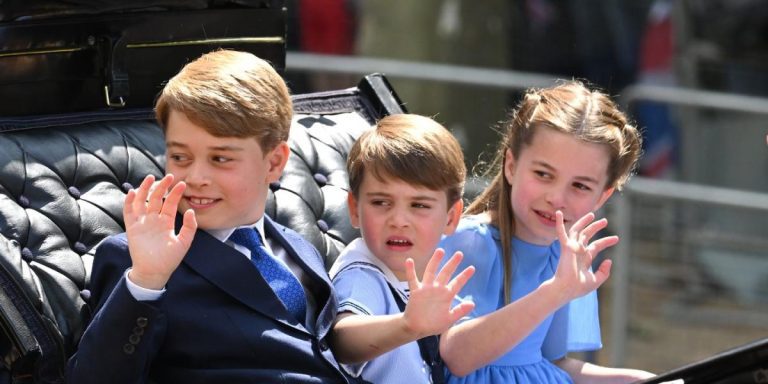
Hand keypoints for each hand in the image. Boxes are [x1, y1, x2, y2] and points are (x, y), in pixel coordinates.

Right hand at [123, 174, 196, 288]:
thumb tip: (191, 211)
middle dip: (162, 187)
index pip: (171, 203)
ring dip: (145, 189)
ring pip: (142, 201)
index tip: (182, 184)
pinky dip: (130, 201)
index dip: (175, 193)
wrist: (154, 272)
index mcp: (166, 222)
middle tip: (169, 176)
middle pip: (157, 198)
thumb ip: (189, 227)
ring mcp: (142, 222)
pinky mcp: (132, 227)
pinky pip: (129, 212)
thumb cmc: (170, 259)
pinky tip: (133, 192)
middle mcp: (154, 219)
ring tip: (150, 178)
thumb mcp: (184, 242)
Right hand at [402, 249, 474, 337]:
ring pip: (431, 272)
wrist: (417, 328)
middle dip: (452, 263)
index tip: (472, 267)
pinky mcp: (416, 292)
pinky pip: (412, 279)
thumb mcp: (449, 319)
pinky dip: (410, 270)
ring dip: (435, 261)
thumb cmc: (433, 325)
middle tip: (460, 253)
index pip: (457, 283)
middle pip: (446, 273)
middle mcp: (437, 289)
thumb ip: (460, 311)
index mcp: (447, 295)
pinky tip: (410, 260)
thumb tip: (472, 303)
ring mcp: (426, 289)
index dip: (464, 276)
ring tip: (440, 251)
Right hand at [551, 211, 615, 302]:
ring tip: (592, 215)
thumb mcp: (596, 280)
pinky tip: (559, 213)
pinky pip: (562, 233)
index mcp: (585, 259)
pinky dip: (560, 223)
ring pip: (578, 230)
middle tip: (605, 221)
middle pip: (587, 235)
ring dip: (584, 222)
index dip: (606, 241)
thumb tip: (609, 260)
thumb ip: (604, 271)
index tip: (616, 238)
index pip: (596, 246)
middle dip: (596, 227)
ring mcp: (572, 248)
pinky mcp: (566, 247)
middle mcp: (578, 251)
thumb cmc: (579, 287)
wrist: (567, 289)